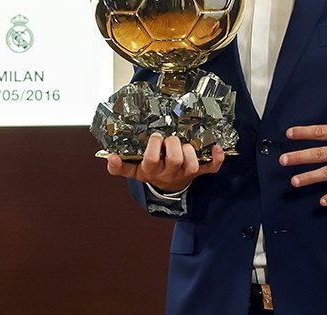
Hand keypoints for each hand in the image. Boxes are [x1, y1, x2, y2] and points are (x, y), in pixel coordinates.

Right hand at [106, 133, 224, 192]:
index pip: (150, 161)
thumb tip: (109, 157)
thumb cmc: (150, 170)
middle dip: (173, 144)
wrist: (167, 187)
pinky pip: (211, 168)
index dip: (153, 149)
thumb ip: (119, 167)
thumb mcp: (133, 170)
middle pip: (175, 160)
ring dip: (191, 151)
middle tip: (170, 138)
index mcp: (151, 170)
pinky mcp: (198, 172)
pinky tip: (217, 147)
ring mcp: (185, 173)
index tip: (154, 138)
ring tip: (185, 143)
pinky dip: (217, 159)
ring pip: (192, 165)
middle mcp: (168, 173)